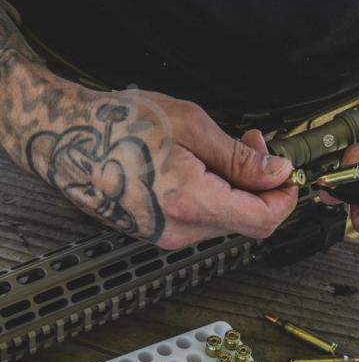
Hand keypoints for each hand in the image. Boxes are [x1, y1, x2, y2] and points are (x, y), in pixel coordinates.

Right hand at [18, 76, 296, 248]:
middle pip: (249, 223)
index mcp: (191, 202)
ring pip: (229, 223)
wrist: (67, 139)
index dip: (285, 199)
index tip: (288, 175)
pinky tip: (206, 168)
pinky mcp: (162, 235)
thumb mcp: (190, 126)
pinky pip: (206, 222)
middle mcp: (181, 231)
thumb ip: (240, 157)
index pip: (262, 220)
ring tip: (225, 150)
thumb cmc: (118, 124)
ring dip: (240, 190)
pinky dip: (218, 198)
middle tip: (257, 145)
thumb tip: (277, 173)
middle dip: (263, 187)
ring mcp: (170, 237)